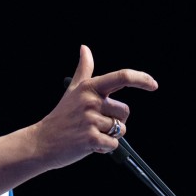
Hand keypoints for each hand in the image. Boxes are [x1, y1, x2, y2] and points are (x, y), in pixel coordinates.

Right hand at [32, 44, 157, 167]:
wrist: (42, 141)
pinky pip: (114, 144)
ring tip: (90, 133)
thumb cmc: (61, 116)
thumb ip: (84, 69)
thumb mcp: (73, 90)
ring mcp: (91, 120)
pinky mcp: (91, 139)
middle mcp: (91, 101)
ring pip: (120, 129)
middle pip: (125, 111)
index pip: (122, 77)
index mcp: (90, 88)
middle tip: (96, 123)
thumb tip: (85, 48)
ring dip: (110, 135)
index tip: (153, 84)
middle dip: (116, 121)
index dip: (141, 79)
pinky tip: (90, 144)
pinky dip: (105, 148)